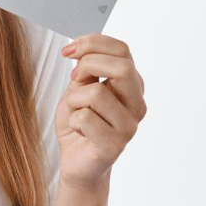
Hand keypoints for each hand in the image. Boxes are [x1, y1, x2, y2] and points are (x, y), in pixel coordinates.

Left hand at [54, 34, 146, 191]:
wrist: (76, 163)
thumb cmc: (79, 124)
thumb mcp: (78, 88)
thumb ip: (86, 69)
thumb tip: (82, 49)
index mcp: (132, 86)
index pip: (122, 50)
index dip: (92, 43)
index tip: (68, 51)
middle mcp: (137, 104)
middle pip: (122, 67)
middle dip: (88, 65)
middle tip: (73, 78)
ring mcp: (129, 126)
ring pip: (97, 93)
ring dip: (75, 100)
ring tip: (76, 112)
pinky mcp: (115, 145)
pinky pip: (85, 118)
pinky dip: (73, 121)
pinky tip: (78, 131)